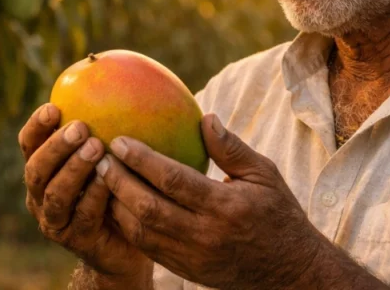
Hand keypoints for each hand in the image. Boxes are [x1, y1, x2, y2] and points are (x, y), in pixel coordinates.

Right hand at [19, 103, 151, 282]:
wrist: (123, 242)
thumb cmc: (115, 187)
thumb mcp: (107, 156)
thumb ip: (104, 127)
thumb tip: (115, 76)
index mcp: (43, 169)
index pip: (29, 144)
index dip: (36, 126)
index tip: (53, 107)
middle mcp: (40, 194)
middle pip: (36, 169)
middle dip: (56, 147)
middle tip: (79, 128)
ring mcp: (54, 219)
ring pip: (55, 194)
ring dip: (74, 169)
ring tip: (96, 148)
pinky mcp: (74, 238)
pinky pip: (82, 215)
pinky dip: (94, 195)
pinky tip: (108, 179)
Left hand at [94, 113, 325, 289]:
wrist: (289, 273)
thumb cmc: (278, 214)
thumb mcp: (265, 175)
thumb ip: (231, 148)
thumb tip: (204, 117)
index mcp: (226, 207)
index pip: (174, 181)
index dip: (142, 160)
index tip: (120, 140)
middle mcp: (206, 235)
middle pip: (149, 208)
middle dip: (118, 182)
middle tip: (99, 157)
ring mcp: (193, 257)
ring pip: (141, 232)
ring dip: (116, 205)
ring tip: (101, 178)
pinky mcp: (186, 271)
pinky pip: (148, 248)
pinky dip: (127, 225)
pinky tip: (116, 204)